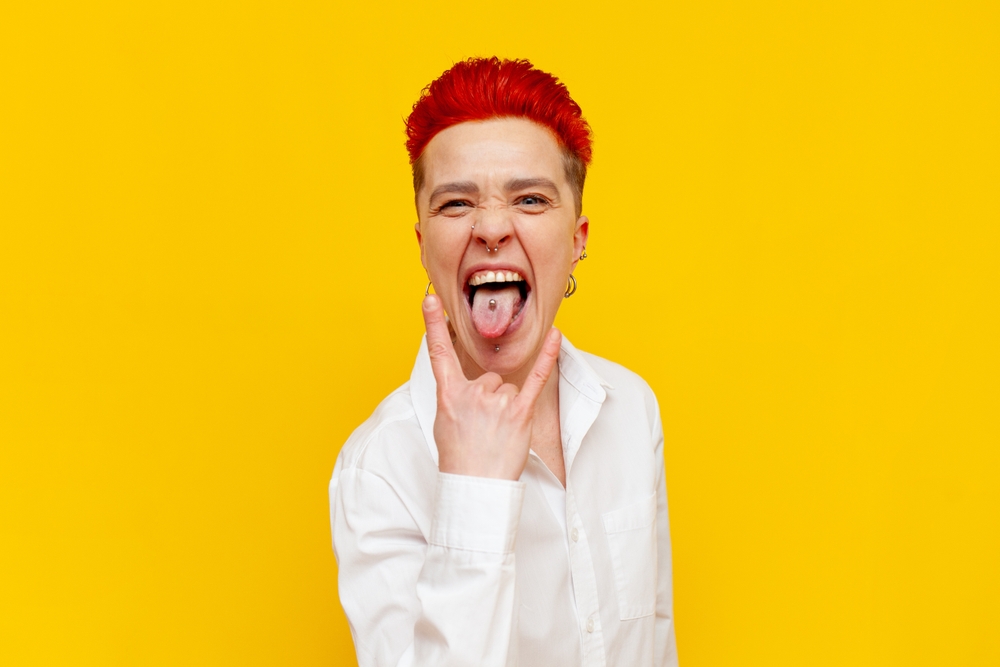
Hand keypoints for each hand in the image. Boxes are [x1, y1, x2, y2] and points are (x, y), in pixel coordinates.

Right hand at [421, 295, 560, 479]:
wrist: (475, 487)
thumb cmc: (459, 458)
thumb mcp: (444, 423)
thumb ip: (454, 397)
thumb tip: (465, 388)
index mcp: (449, 395)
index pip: (438, 353)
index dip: (432, 324)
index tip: (430, 298)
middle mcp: (472, 393)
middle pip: (489, 378)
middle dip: (490, 400)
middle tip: (484, 429)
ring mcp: (496, 402)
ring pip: (507, 389)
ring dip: (506, 408)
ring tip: (497, 433)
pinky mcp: (520, 412)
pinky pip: (536, 378)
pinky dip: (547, 356)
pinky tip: (555, 334)